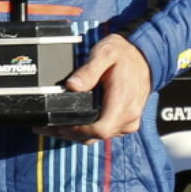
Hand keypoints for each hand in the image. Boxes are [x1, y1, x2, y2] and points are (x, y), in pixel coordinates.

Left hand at [36, 34, 151, 143]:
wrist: (144, 58)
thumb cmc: (124, 55)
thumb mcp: (104, 54)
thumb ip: (88, 71)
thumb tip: (72, 85)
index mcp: (122, 102)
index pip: (100, 130)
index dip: (76, 131)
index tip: (57, 125)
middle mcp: (128, 117)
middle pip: (95, 136)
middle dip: (69, 134)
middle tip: (46, 126)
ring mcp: (128, 121)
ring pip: (98, 137)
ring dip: (76, 134)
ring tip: (53, 126)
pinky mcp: (125, 121)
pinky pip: (104, 131)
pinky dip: (87, 130)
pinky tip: (72, 123)